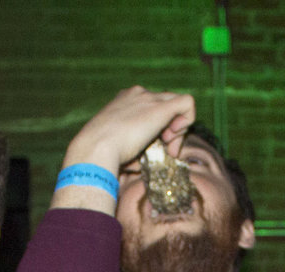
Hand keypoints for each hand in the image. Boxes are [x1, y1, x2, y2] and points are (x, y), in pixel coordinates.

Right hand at [62, 86, 196, 173]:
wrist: (95, 149)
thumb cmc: (102, 155)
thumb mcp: (118, 147)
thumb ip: (134, 148)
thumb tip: (141, 163)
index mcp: (124, 101)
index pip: (152, 108)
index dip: (159, 128)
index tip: (154, 147)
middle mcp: (137, 95)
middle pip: (166, 105)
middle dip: (171, 129)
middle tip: (167, 150)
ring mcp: (148, 98)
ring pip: (177, 105)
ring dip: (179, 129)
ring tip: (169, 148)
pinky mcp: (160, 107)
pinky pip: (188, 103)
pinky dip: (189, 119)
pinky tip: (176, 137)